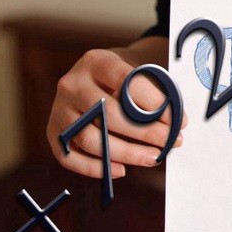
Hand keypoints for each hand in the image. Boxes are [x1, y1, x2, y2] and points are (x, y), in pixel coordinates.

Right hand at [46, 43, 186, 180]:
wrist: (93, 77)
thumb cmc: (121, 78)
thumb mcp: (135, 71)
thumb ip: (153, 93)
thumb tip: (177, 123)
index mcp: (95, 62)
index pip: (126, 81)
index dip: (154, 103)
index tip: (178, 120)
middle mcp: (72, 84)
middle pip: (109, 114)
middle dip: (146, 132)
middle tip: (171, 142)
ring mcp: (59, 110)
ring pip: (92, 139)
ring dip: (127, 153)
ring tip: (154, 158)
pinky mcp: (53, 134)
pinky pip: (72, 158)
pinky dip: (97, 169)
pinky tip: (122, 170)